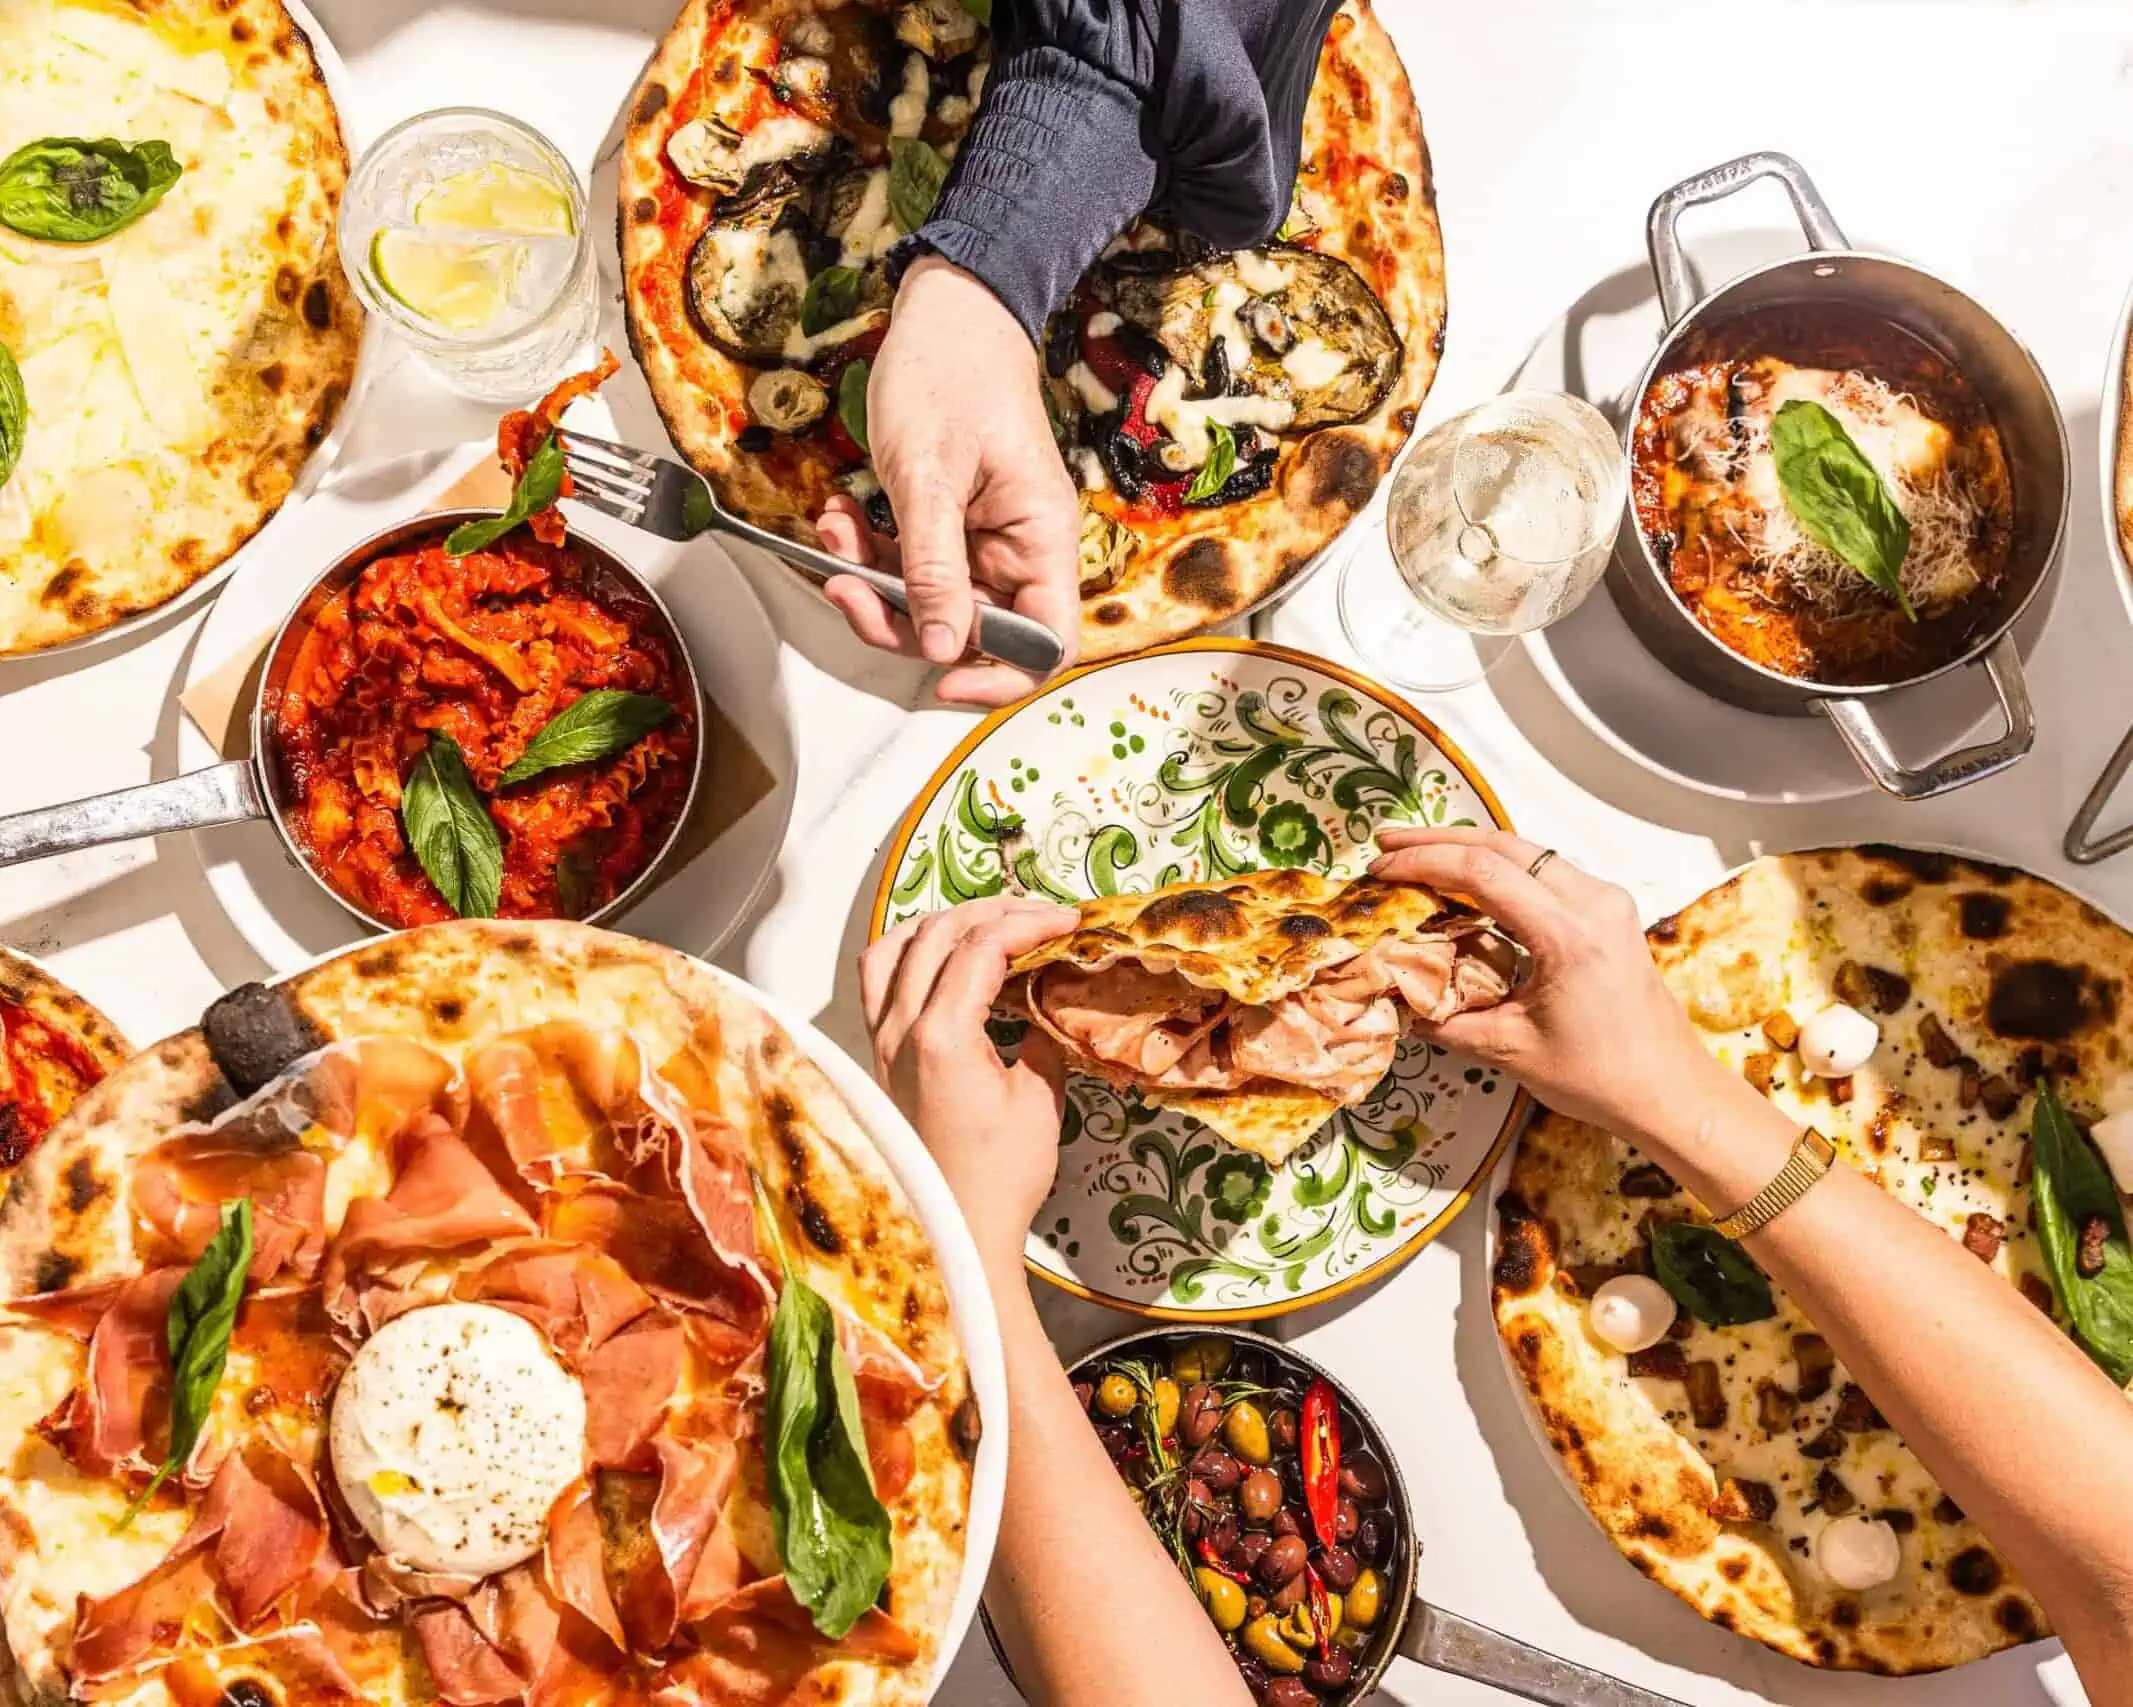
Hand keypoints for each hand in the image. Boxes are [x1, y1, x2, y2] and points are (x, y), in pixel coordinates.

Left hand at [815, 257, 1080, 706]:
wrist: (948, 310)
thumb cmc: (952, 373)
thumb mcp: (930, 474)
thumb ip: (934, 566)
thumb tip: (941, 647)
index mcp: (1041, 540)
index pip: (1046, 644)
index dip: (999, 678)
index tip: (941, 679)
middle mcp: (1020, 550)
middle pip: (972, 633)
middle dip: (900, 619)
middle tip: (845, 586)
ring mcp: (984, 540)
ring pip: (930, 604)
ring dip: (874, 582)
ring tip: (836, 532)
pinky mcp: (949, 526)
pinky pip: (911, 568)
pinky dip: (871, 553)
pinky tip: (842, 516)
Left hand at [860, 897, 1080, 1274]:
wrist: (958, 1230)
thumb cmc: (998, 1178)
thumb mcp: (1040, 1099)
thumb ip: (1042, 1036)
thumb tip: (1045, 1000)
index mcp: (941, 1036)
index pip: (982, 945)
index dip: (1030, 921)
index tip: (1068, 921)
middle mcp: (899, 1031)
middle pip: (938, 933)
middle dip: (994, 912)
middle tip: (1040, 916)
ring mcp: (880, 1042)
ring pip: (896, 946)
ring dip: (944, 923)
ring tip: (988, 923)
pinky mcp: (878, 1057)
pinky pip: (878, 979)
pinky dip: (909, 951)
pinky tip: (939, 957)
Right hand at [1369, 826, 1738, 1136]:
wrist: (1669, 1090)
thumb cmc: (1600, 1077)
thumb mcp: (1510, 1050)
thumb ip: (1446, 1019)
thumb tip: (1396, 998)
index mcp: (1570, 934)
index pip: (1484, 873)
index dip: (1424, 864)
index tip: (1381, 871)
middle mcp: (1594, 902)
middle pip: (1504, 846)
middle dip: (1439, 842)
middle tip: (1387, 846)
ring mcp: (1606, 901)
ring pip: (1526, 852)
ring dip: (1468, 851)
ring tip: (1416, 856)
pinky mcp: (1608, 911)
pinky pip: (1544, 872)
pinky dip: (1498, 870)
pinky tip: (1465, 884)